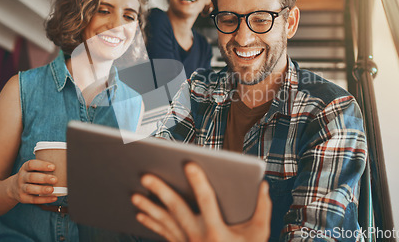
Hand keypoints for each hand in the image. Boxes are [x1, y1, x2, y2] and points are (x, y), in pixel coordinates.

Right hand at [8, 159, 57, 203]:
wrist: (13, 187)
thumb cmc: (29, 175)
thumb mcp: (32, 169)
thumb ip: (43, 167)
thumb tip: (64, 164)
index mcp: (25, 168)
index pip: (31, 164)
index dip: (42, 165)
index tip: (53, 167)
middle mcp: (22, 177)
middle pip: (31, 177)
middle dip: (44, 178)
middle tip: (55, 179)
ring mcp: (21, 188)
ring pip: (30, 189)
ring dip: (42, 189)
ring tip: (52, 189)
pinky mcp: (23, 198)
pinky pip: (33, 200)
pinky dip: (44, 199)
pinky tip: (54, 198)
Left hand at [132, 162, 270, 241]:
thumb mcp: (259, 235)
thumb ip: (263, 209)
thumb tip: (262, 186)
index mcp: (217, 231)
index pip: (206, 201)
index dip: (198, 182)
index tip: (189, 164)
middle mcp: (198, 238)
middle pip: (176, 210)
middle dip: (161, 192)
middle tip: (146, 176)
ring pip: (165, 223)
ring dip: (149, 208)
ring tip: (135, 195)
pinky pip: (164, 234)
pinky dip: (152, 223)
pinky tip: (141, 213)